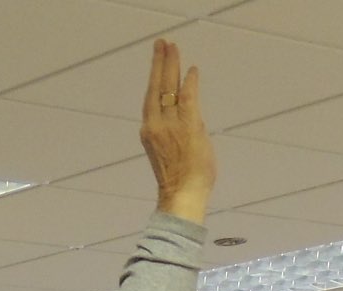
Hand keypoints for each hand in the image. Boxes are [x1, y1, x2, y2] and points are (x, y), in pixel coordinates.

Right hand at [138, 40, 212, 221]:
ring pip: (169, 88)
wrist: (181, 196)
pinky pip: (187, 99)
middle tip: (162, 43)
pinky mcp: (187, 127)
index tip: (159, 59)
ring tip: (171, 48)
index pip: (152, 97)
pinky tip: (192, 70)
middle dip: (160, 63)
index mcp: (150, 131)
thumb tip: (192, 116)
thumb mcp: (174, 151)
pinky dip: (189, 83)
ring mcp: (170, 125)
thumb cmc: (180, 180)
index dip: (155, 76)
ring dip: (171, 66)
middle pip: (157, 87)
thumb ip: (180, 130)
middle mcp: (155, 125)